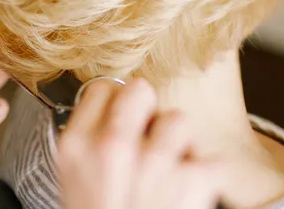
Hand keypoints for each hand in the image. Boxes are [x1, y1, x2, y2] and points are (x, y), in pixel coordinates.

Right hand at [58, 79, 221, 208]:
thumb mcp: (73, 180)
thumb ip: (90, 140)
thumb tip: (118, 106)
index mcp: (76, 145)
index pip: (103, 88)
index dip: (115, 103)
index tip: (121, 118)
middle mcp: (112, 147)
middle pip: (141, 89)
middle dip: (147, 109)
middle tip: (147, 135)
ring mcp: (153, 163)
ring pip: (178, 119)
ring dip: (178, 145)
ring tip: (168, 172)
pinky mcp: (192, 181)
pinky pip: (210, 158)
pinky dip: (205, 177)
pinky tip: (187, 195)